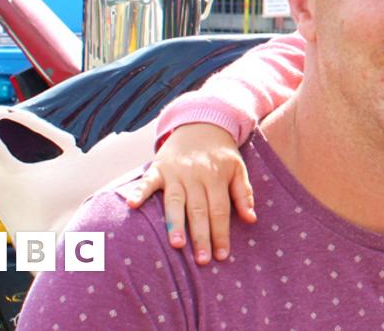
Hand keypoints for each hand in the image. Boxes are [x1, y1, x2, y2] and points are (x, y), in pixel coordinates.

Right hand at [125, 123, 256, 264]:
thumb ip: (244, 193)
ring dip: (175, 223)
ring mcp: (175, 172)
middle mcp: (195, 176)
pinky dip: (139, 191)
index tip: (222, 255)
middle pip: (199, 210)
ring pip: (175, 201)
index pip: (220, 210)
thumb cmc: (221, 153)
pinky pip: (147, 181)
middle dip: (201, 236)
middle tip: (202, 260)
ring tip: (177, 244)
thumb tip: (251, 219)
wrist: (201, 124)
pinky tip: (132, 204)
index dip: (221, 233)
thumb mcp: (238, 168)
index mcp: (216, 177)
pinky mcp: (158, 168)